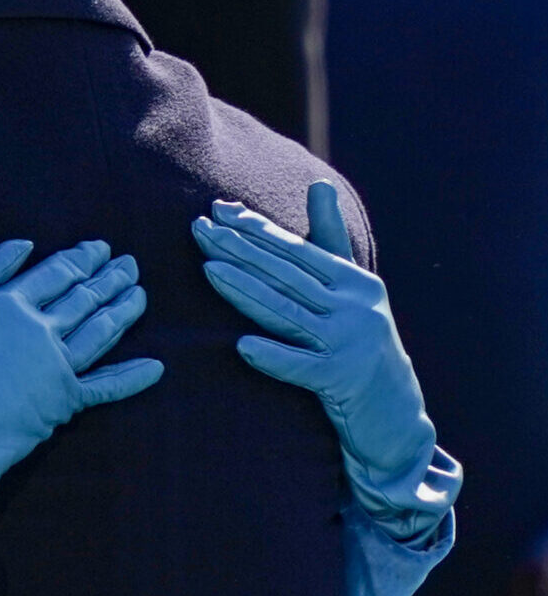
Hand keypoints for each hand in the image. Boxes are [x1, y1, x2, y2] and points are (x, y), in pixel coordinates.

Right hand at [0, 239, 162, 525]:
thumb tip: (22, 245)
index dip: (81, 258)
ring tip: (140, 293)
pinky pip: (107, 387)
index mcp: (12, 303)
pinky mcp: (67, 402)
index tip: (100, 248)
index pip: (56, 272)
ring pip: (102, 332)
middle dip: (110, 278)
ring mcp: (59, 366)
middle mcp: (43, 330)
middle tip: (131, 264)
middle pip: (85, 298)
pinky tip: (155, 367)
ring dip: (124, 311)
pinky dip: (133, 377)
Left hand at [193, 182, 447, 539]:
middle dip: (238, 250)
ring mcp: (350, 344)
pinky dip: (273, 356)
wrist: (397, 414)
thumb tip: (319, 181)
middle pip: (285, 275)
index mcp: (355, 281)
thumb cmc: (363, 341)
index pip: (295, 250)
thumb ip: (330, 238)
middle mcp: (356, 308)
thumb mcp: (352, 288)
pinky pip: (301, 367)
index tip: (217, 210)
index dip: (255, 229)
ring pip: (287, 312)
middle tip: (199, 229)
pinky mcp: (343, 381)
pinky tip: (242, 345)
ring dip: (245, 291)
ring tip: (207, 269)